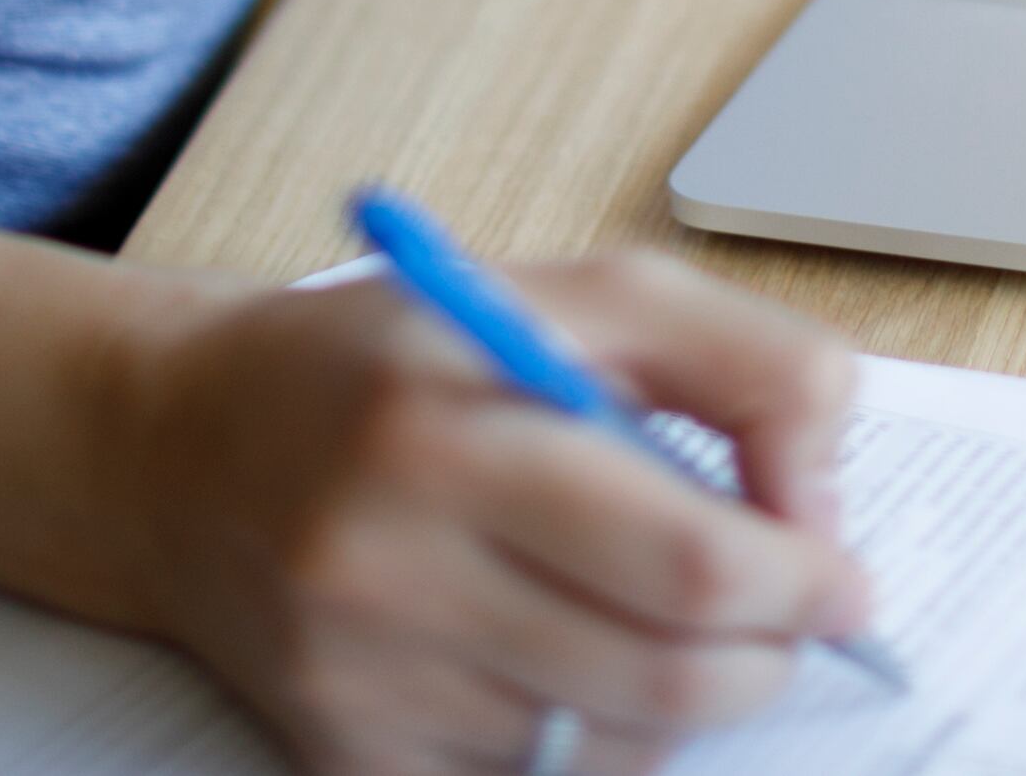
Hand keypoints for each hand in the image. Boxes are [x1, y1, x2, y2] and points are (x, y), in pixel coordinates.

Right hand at [90, 252, 871, 775]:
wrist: (181, 451)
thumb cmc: (397, 363)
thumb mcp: (575, 295)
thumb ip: (737, 362)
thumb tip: (821, 500)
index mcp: (448, 424)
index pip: (685, 560)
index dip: (801, 581)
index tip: (844, 574)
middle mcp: (388, 564)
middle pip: (664, 677)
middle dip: (767, 652)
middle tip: (790, 612)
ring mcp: (360, 680)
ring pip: (612, 745)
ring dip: (685, 694)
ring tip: (667, 618)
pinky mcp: (344, 758)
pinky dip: (597, 742)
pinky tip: (577, 662)